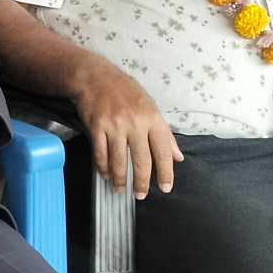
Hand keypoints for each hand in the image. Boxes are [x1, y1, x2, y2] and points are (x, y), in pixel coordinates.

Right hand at [72, 67, 180, 198]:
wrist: (95, 77)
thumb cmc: (125, 92)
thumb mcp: (151, 107)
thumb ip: (165, 133)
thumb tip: (178, 156)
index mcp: (152, 119)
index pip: (163, 151)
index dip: (166, 172)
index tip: (165, 188)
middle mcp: (135, 124)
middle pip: (141, 160)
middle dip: (142, 182)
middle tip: (141, 195)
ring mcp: (114, 126)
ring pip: (119, 160)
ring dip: (120, 179)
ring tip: (120, 189)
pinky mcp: (96, 127)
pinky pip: (100, 153)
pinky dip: (103, 167)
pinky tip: (106, 175)